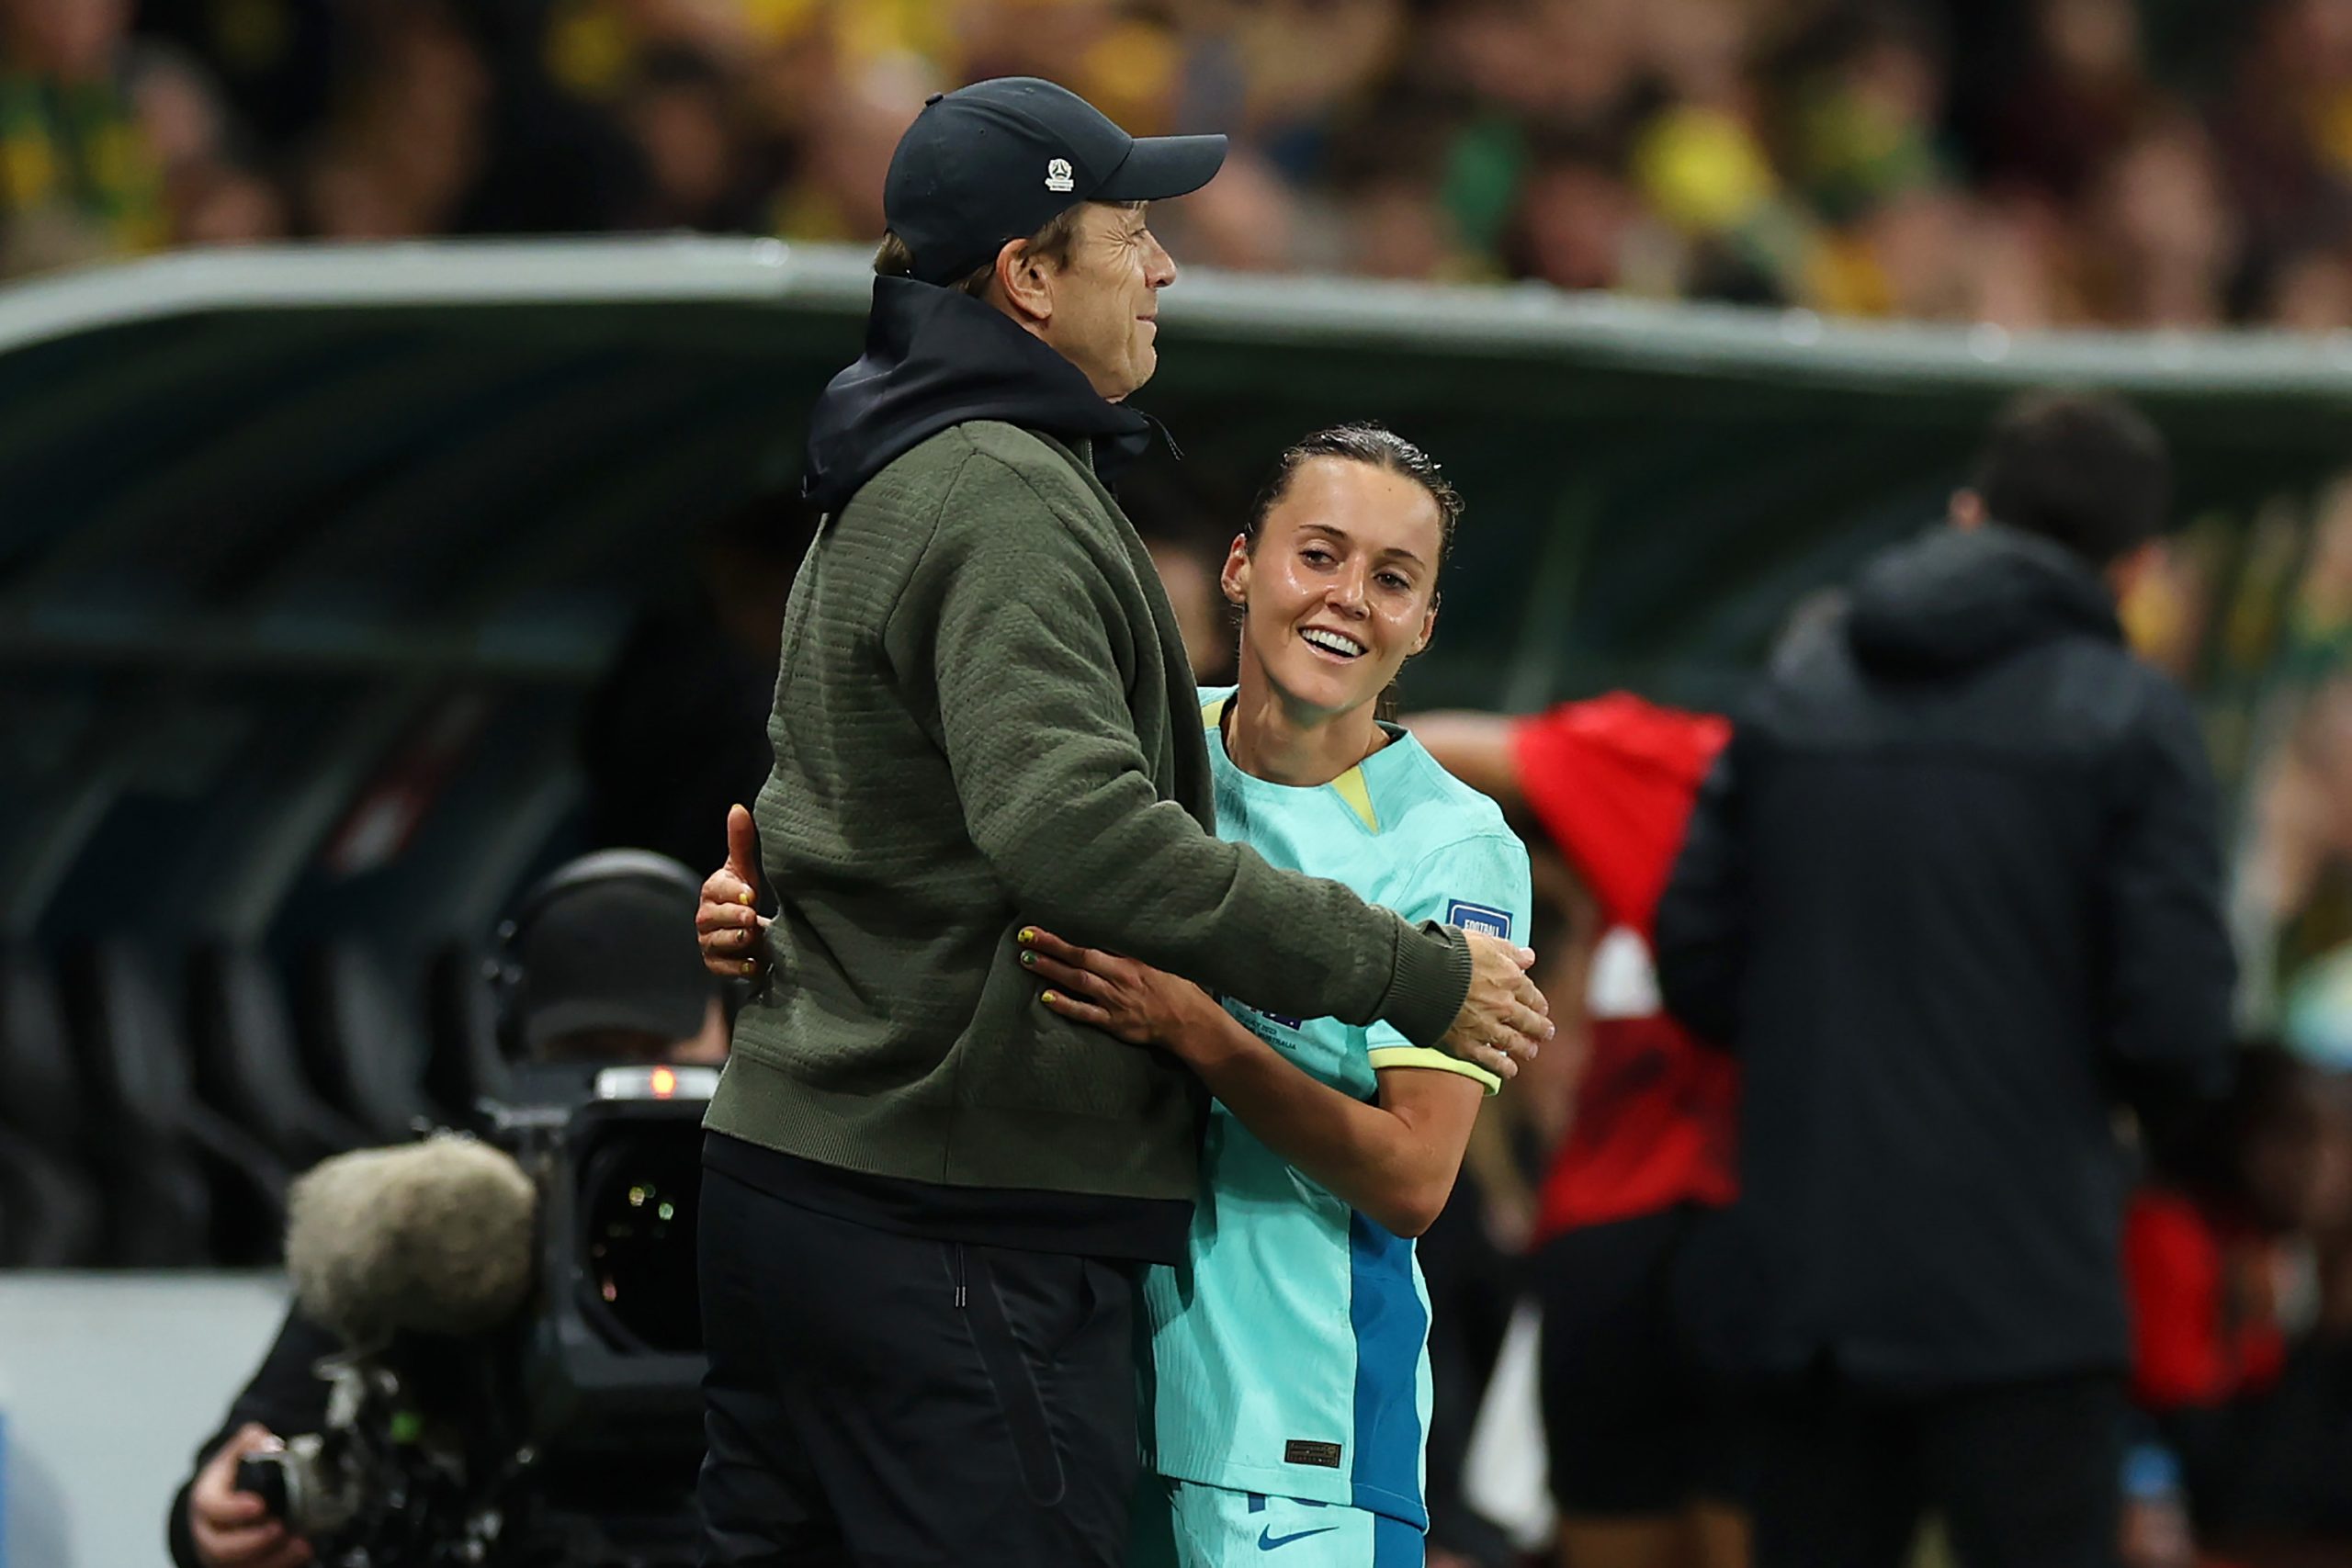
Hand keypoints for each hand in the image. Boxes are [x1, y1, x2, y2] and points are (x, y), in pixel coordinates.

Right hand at [188, 1424, 311, 1567]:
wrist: (227, 1502)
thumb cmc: (233, 1478)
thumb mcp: (239, 1453)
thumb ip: (252, 1442)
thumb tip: (269, 1443)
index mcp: (206, 1501)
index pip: (210, 1507)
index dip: (233, 1509)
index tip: (259, 1505)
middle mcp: (209, 1533)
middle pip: (220, 1548)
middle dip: (252, 1542)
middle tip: (280, 1528)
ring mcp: (223, 1555)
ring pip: (239, 1566)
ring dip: (272, 1559)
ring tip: (301, 1544)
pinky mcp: (242, 1565)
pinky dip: (281, 1565)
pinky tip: (301, 1553)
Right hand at [696, 804, 769, 978]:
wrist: (757, 933)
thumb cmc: (748, 894)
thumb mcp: (747, 869)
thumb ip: (741, 842)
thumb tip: (738, 808)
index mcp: (712, 890)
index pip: (716, 889)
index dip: (733, 892)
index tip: (752, 893)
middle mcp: (705, 917)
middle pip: (711, 918)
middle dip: (733, 917)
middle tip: (752, 917)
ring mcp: (709, 942)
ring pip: (715, 943)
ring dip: (735, 941)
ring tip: (754, 938)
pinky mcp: (717, 965)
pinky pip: (722, 969)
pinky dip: (738, 968)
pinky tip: (755, 964)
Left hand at [1018, 928, 1223, 1051]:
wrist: (1190, 1022)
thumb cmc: (1178, 989)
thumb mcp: (1160, 961)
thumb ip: (1135, 951)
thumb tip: (1117, 935)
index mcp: (1131, 959)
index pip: (1092, 942)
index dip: (1065, 935)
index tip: (1042, 925)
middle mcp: (1120, 976)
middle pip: (1080, 957)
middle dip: (1051, 946)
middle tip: (1025, 936)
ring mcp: (1116, 1000)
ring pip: (1078, 981)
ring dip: (1051, 970)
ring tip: (1027, 960)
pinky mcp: (1115, 1022)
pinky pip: (1085, 1012)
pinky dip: (1065, 1005)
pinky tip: (1046, 997)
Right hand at [1438, 931, 1550, 1080]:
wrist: (1422, 975)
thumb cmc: (1450, 953)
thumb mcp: (1484, 941)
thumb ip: (1508, 951)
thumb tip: (1528, 957)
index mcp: (1509, 979)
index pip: (1531, 994)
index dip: (1538, 1002)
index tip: (1541, 1008)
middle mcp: (1503, 1006)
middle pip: (1528, 1021)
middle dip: (1539, 1028)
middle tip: (1545, 1032)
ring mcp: (1487, 1028)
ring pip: (1514, 1042)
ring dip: (1525, 1048)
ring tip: (1531, 1051)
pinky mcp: (1468, 1045)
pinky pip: (1491, 1060)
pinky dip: (1503, 1067)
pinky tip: (1510, 1070)